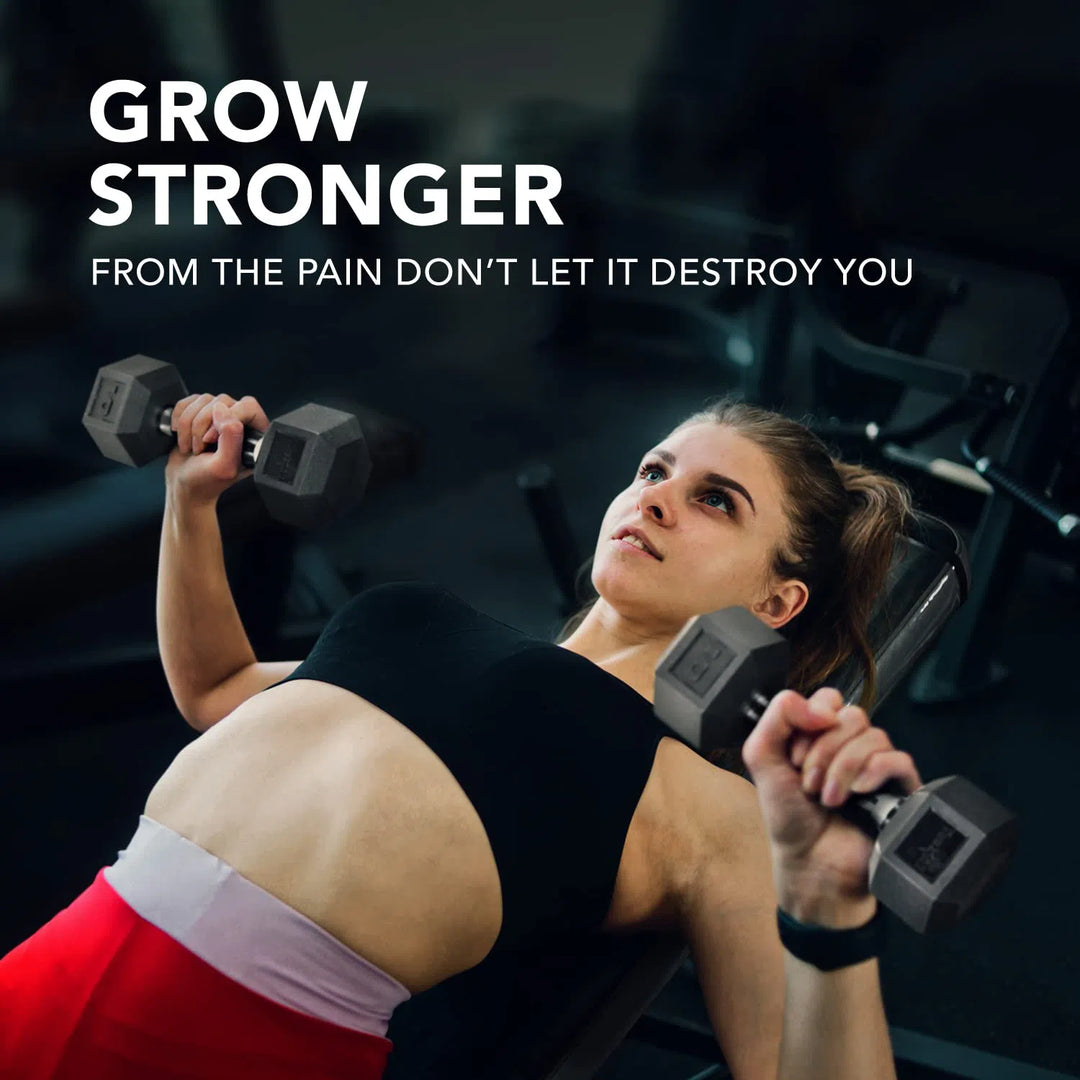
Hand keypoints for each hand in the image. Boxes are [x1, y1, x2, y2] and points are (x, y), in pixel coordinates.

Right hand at [164, 393, 268, 506]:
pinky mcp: (200, 414)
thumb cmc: (204, 482)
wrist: (183, 486)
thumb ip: (231, 437)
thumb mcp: (223, 465)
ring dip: (189, 425)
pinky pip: (189, 401)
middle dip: (202, 425)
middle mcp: (240, 423)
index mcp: (253, 437)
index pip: (248, 406)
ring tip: (192, 446)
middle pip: (222, 401)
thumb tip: (222, 409)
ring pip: (204, 400)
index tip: (212, 439)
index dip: (227, 419)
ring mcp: (219, 418)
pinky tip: (182, 436)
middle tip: (200, 448)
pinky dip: (180, 418)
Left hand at [742, 687, 921, 925]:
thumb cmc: (789, 816)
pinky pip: (899, 759)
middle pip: (851, 715)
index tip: (794, 755)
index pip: (829, 699)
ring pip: (873, 735)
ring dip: (842, 768)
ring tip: (828, 799)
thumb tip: (815, 704)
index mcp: (821, 734)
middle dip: (822, 750)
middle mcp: (851, 745)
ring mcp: (877, 766)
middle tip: (808, 784)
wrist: (809, 863)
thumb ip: (776, 718)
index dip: (811, 719)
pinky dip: (874, 771)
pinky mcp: (900, 789)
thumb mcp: (762, 759)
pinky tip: (858, 793)